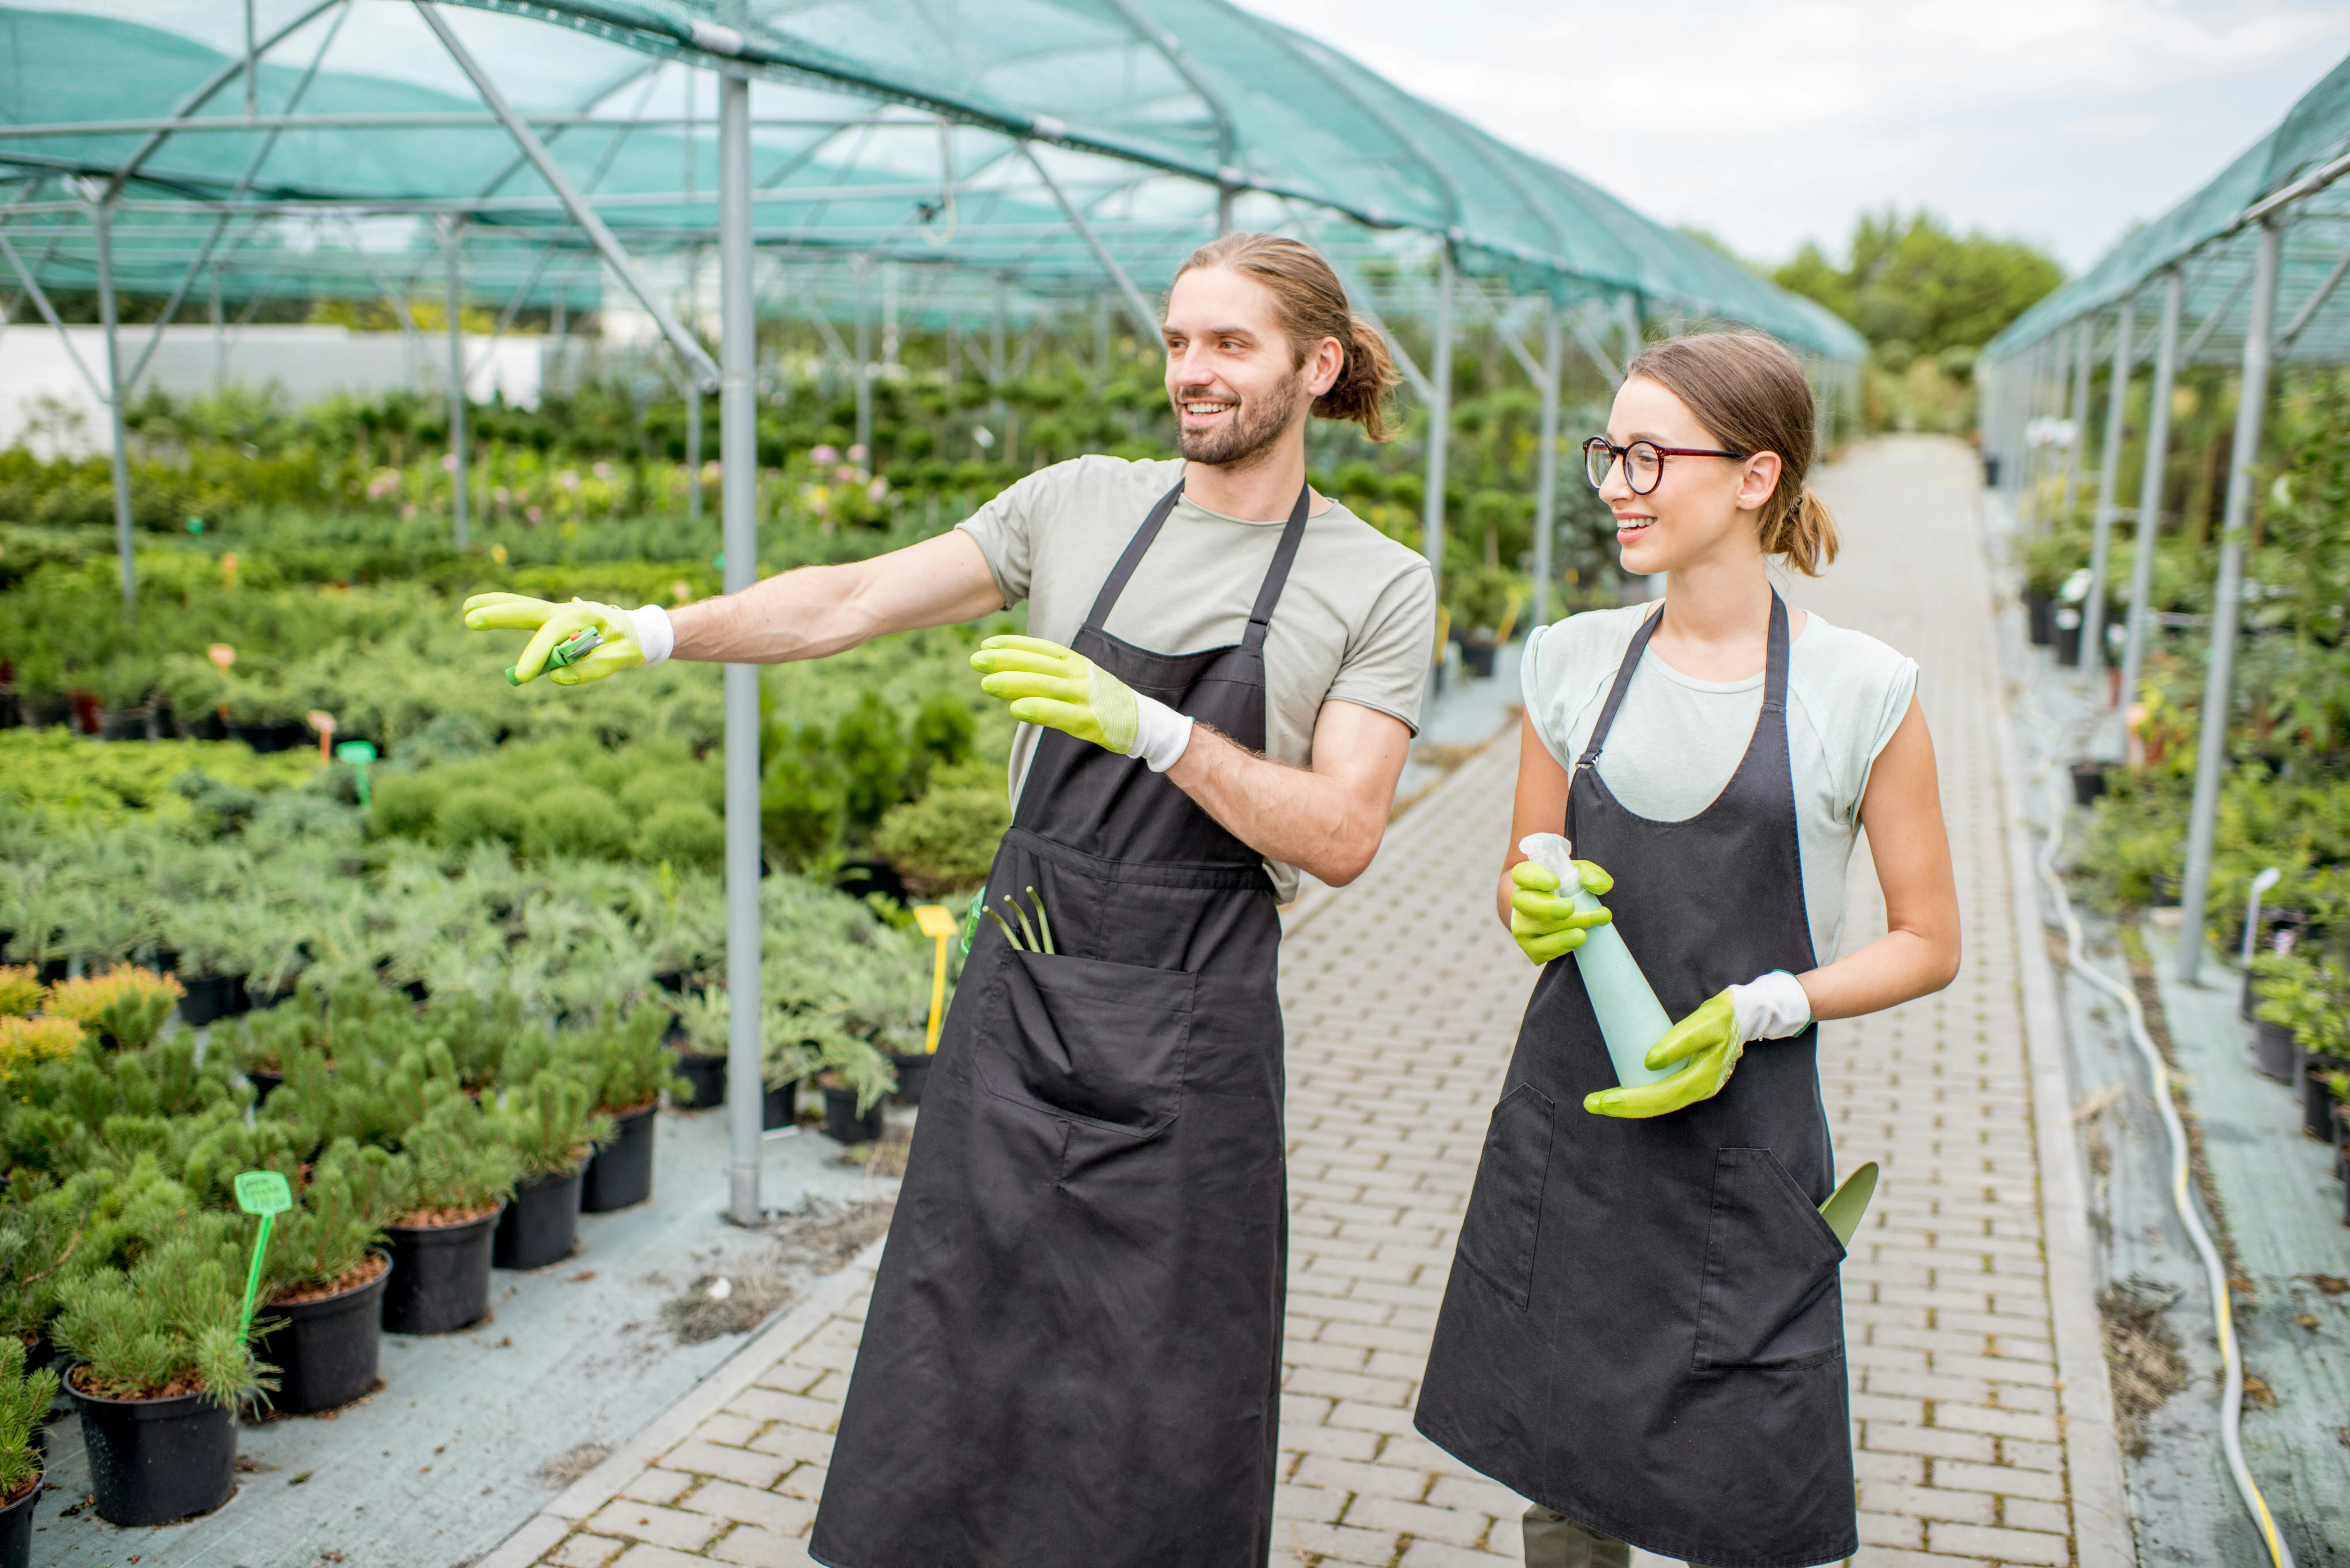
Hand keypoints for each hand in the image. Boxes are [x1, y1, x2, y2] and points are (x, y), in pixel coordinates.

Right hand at [463, 594, 658, 685]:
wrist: (636, 629)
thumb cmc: (629, 643)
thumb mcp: (622, 657)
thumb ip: (593, 667)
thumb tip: (557, 678)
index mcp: (586, 616)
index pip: (555, 633)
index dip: (537, 653)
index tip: (523, 676)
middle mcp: (568, 609)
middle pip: (531, 609)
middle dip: (501, 614)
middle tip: (472, 620)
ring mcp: (558, 612)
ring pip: (524, 606)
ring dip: (496, 605)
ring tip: (467, 609)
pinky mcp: (552, 619)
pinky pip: (526, 613)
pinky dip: (504, 608)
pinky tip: (480, 609)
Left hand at [971, 635, 1137, 751]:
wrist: (1143, 721)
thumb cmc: (1102, 700)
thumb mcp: (1077, 679)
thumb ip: (1049, 674)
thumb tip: (1012, 672)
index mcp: (1075, 662)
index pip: (1040, 649)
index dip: (1013, 645)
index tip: (986, 644)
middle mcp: (1079, 675)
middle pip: (1037, 664)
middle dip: (1005, 660)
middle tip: (976, 660)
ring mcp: (1085, 696)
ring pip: (1045, 685)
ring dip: (1014, 683)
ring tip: (986, 683)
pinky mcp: (1090, 720)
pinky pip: (1060, 714)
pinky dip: (1038, 710)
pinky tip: (1015, 709)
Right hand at [1508, 856, 1612, 964]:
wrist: (1559, 914)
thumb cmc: (1569, 889)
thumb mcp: (1581, 875)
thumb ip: (1590, 873)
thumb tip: (1593, 884)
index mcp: (1528, 878)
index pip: (1522, 873)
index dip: (1536, 878)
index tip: (1556, 882)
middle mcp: (1521, 901)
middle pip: (1524, 902)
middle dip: (1547, 907)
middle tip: (1570, 908)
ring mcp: (1521, 925)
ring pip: (1530, 930)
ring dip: (1557, 933)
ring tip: (1582, 934)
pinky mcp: (1529, 946)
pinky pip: (1538, 951)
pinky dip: (1557, 948)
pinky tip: (1575, 942)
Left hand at [1582, 971, 1811, 1118]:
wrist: (1749, 1014)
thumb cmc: (1726, 1015)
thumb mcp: (1705, 1022)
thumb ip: (1679, 1041)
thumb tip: (1650, 1061)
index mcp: (1703, 1078)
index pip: (1660, 1096)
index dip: (1629, 1101)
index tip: (1602, 1099)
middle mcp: (1700, 1088)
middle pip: (1656, 1106)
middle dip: (1622, 1107)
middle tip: (1590, 1103)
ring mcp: (1697, 1087)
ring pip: (1659, 1104)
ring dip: (1629, 1104)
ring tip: (1599, 1101)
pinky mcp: (1692, 1079)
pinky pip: (1663, 1094)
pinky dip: (1641, 1097)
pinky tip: (1623, 1093)